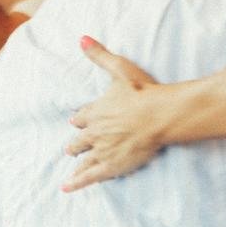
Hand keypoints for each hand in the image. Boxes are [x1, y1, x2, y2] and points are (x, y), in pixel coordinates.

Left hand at [63, 36, 163, 191]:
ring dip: (77, 161)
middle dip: (77, 142)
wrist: (158, 115)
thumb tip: (81, 38)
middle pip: (81, 139)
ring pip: (84, 158)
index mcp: (96, 110)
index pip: (83, 116)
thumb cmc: (142, 91)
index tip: (77, 121)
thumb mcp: (119, 69)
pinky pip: (90, 176)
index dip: (81, 119)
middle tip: (71, 147)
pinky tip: (67, 187)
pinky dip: (77, 182)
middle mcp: (95, 131)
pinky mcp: (111, 165)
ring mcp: (102, 149)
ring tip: (70, 169)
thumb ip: (99, 55)